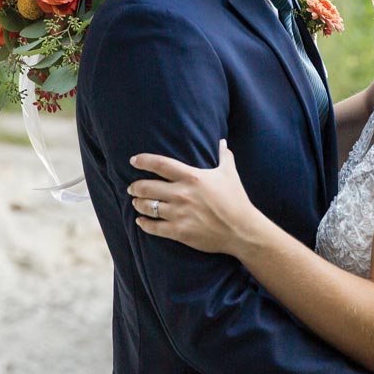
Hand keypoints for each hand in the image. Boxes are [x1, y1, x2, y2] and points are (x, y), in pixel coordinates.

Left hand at [129, 139, 259, 256]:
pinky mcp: (179, 232)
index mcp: (192, 177)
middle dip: (135, 187)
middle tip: (131, 187)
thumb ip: (224, 156)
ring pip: (147, 207)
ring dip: (138, 204)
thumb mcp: (230, 174)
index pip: (160, 164)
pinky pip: (154, 227)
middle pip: (147, 187)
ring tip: (136, 202)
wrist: (242, 230)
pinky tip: (141, 221)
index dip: (143, 161)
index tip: (133, 160)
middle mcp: (182, 194)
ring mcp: (179, 214)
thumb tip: (223, 142)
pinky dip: (144, 223)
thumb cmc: (236, 200)